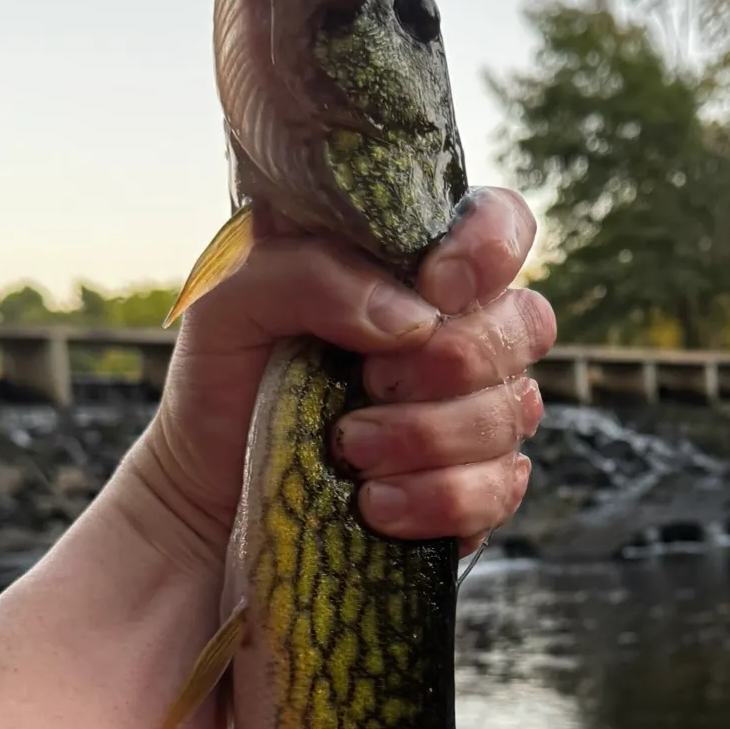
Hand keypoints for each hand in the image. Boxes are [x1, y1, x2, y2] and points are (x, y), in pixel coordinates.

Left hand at [128, 187, 554, 562]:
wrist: (203, 504)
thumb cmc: (221, 389)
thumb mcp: (229, 304)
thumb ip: (309, 273)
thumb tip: (412, 317)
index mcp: (411, 272)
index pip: (502, 224)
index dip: (489, 248)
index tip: (433, 287)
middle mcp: (459, 337)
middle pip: (526, 323)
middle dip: (449, 360)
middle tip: (367, 381)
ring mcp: (475, 416)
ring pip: (512, 412)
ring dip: (425, 435)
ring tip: (349, 449)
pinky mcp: (474, 492)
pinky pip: (501, 488)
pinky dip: (437, 498)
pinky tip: (377, 504)